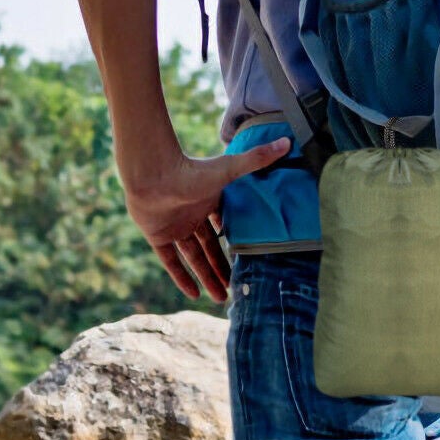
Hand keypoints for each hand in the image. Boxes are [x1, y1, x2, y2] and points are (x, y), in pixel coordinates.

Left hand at [123, 139, 291, 302]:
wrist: (151, 173)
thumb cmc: (191, 169)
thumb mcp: (230, 169)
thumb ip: (258, 159)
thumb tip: (288, 141)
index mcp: (209, 201)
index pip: (223, 227)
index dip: (234, 242)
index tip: (247, 260)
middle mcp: (192, 215)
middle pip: (210, 248)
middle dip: (222, 268)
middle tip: (235, 290)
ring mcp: (174, 226)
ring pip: (194, 257)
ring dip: (206, 276)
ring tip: (219, 298)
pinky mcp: (157, 235)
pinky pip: (170, 260)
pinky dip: (181, 276)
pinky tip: (193, 294)